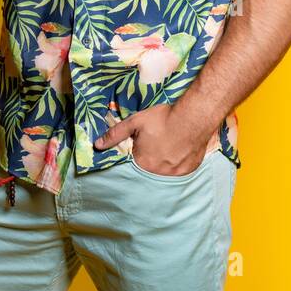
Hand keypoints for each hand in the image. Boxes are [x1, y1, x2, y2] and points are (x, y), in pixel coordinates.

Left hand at [93, 104, 208, 176]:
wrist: (193, 117)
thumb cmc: (163, 118)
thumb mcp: (135, 122)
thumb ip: (115, 134)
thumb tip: (97, 144)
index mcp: (143, 163)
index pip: (133, 166)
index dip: (136, 157)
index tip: (140, 150)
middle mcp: (158, 173)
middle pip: (149, 170)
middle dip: (149, 160)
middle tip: (156, 146)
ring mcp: (175, 173)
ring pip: (165, 172)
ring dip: (163, 163)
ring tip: (167, 148)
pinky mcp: (189, 170)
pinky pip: (179, 171)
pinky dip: (177, 164)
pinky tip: (178, 151)